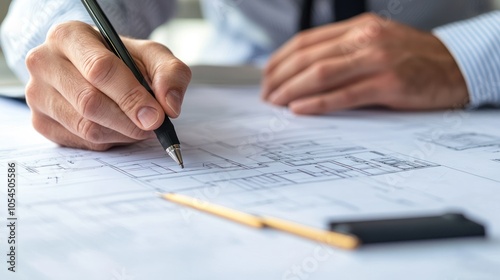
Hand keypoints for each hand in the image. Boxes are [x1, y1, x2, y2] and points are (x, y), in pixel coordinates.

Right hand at [25, 21, 190, 149]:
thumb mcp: (152, 56)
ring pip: (85, 127)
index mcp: (69, 36)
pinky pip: (81, 142)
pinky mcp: (40, 121)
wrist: (96, 69)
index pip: (99, 69)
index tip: (156, 116)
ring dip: (122, 133)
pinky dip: (108, 141)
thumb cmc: (122, 60)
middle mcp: (44, 62)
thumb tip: (170, 106)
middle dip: (129, 120)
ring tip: (139, 126)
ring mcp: (37, 94)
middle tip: (153, 126)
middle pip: (89, 102)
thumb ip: (170, 73)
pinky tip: (118, 129)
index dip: (131, 96)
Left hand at [261, 13, 467, 114]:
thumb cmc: (412, 59)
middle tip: (266, 94)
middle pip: (309, 56)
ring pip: (321, 73)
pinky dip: (317, 102)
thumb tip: (302, 75)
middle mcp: (366, 39)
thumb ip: (343, 53)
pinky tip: (299, 108)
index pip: (307, 41)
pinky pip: (344, 95)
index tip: (267, 76)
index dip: (280, 59)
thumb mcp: (376, 44)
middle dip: (279, 77)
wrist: (457, 67)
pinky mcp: (389, 84)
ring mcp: (378, 60)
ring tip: (275, 102)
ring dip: (291, 89)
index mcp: (359, 27)